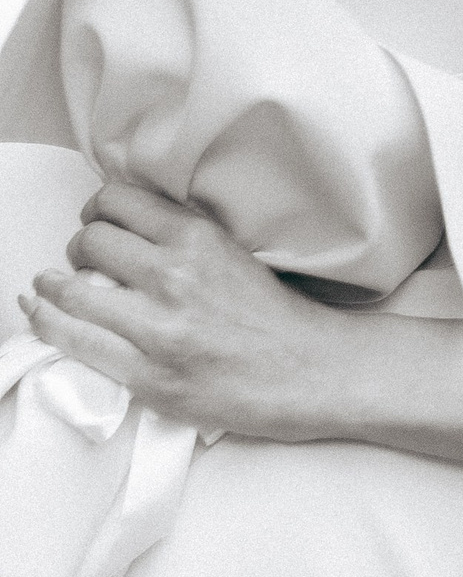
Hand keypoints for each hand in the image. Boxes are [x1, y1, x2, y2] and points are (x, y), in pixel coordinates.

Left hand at [21, 185, 357, 440]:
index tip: (96, 220)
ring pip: (71, 292)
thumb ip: (182, 239)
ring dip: (53, 287)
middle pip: (90, 241)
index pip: (117, 202)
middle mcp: (174, 276)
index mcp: (198, 238)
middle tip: (82, 260)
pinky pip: (76, 343)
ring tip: (49, 287)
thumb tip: (127, 230)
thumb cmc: (274, 317)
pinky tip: (41, 314)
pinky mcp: (148, 374)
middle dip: (77, 248)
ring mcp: (158, 328)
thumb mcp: (232, 253)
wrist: (307, 370)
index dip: (96, 209)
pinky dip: (49, 325)